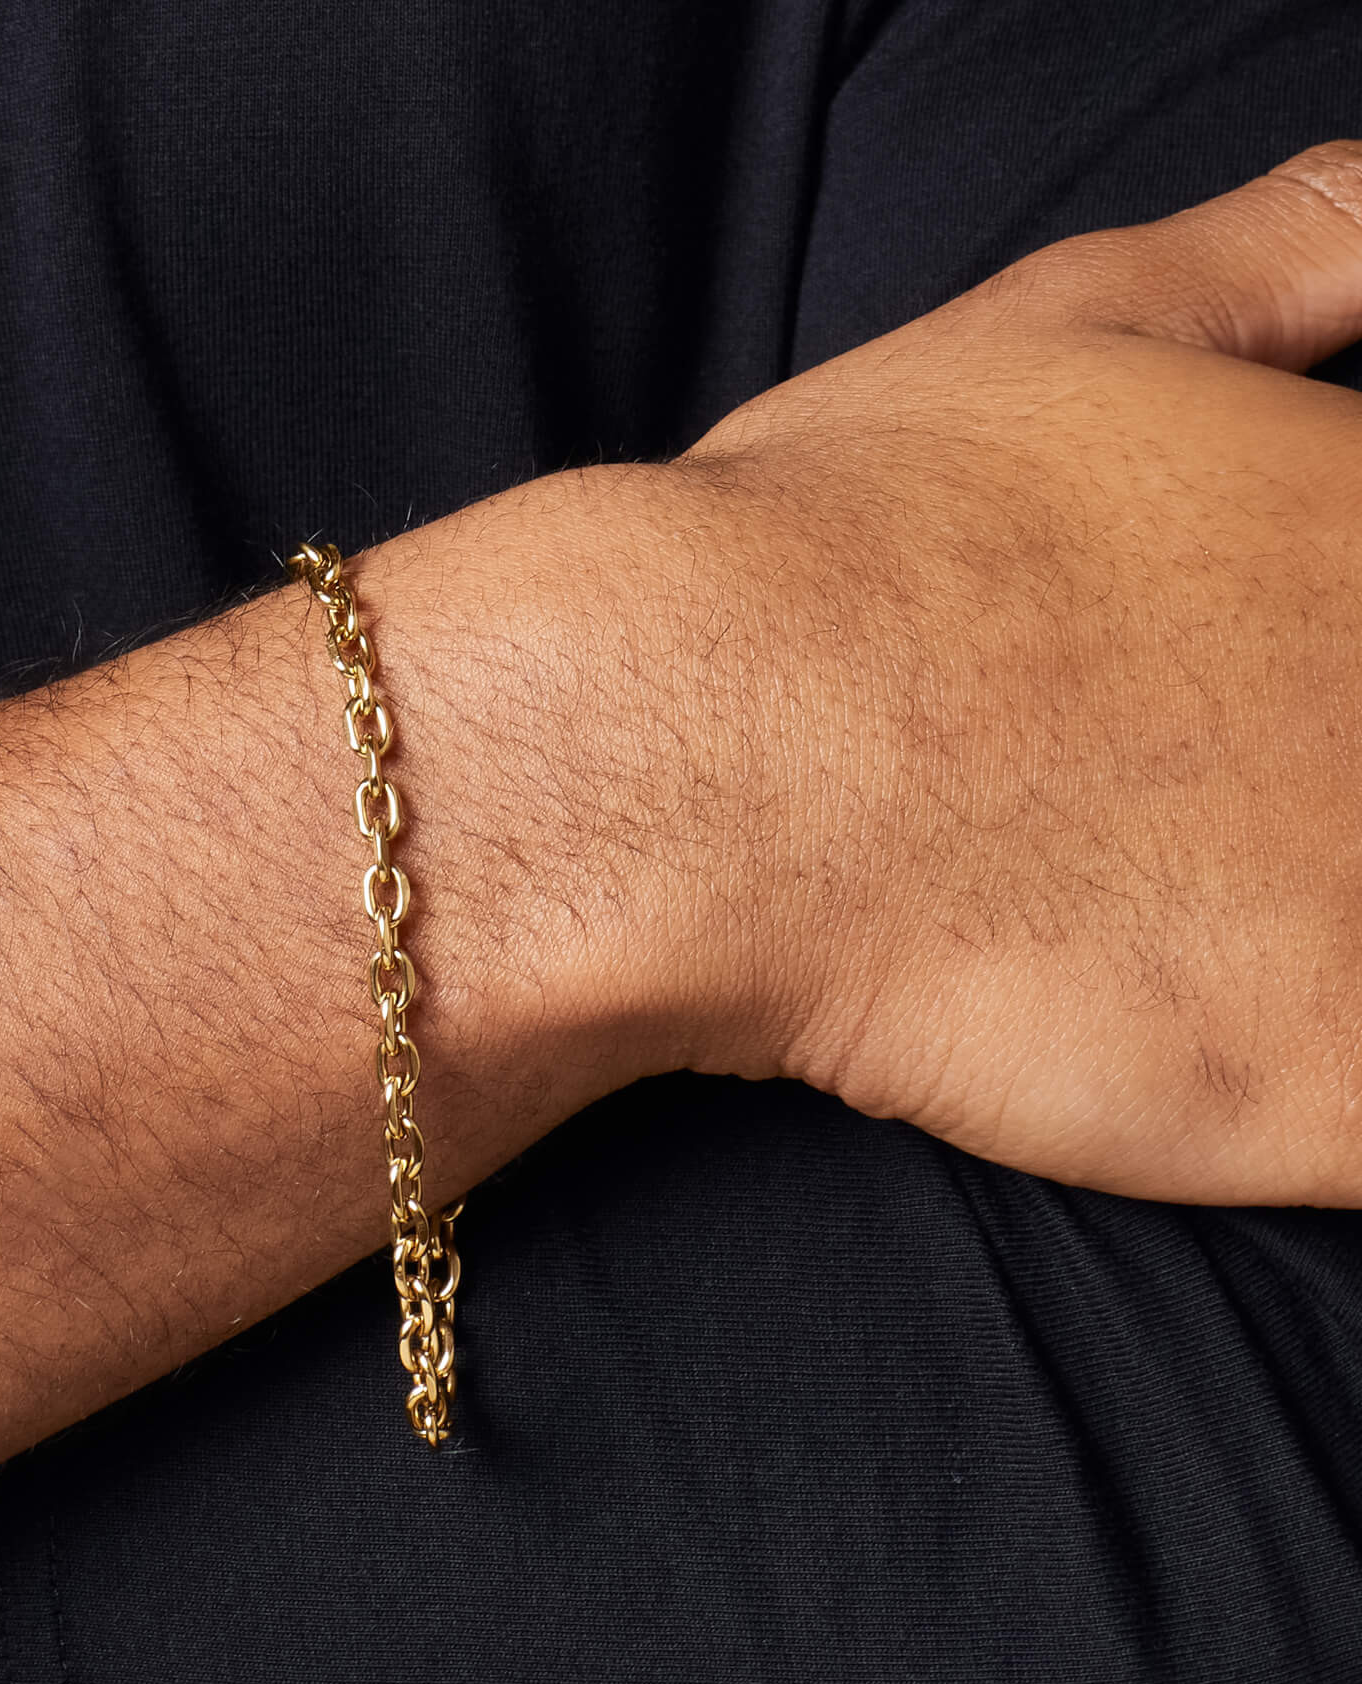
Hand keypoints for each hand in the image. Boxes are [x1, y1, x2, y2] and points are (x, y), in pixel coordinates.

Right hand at [669, 142, 1361, 1203]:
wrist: (709, 753)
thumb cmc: (858, 538)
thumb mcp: (1071, 322)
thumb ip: (1277, 253)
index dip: (1322, 683)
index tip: (1240, 718)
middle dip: (1312, 800)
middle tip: (1169, 819)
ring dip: (1313, 936)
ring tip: (1163, 923)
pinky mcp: (1335, 1097)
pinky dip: (1314, 1106)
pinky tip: (1188, 1051)